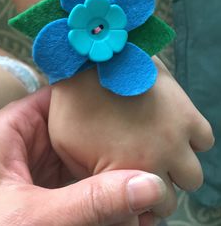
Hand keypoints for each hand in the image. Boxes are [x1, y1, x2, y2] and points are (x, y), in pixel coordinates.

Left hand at [0, 87, 166, 225]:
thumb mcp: (34, 215)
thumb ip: (90, 200)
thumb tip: (148, 185)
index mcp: (11, 129)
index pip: (60, 97)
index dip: (94, 95)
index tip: (128, 98)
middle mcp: (24, 143)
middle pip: (75, 129)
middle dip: (108, 140)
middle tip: (144, 141)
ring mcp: (34, 168)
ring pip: (78, 158)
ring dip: (105, 171)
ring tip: (140, 171)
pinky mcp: (41, 192)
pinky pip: (75, 183)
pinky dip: (96, 192)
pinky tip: (121, 200)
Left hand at [49, 57, 214, 217]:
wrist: (92, 61)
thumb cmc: (73, 102)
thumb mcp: (67, 147)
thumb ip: (89, 178)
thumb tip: (110, 191)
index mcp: (124, 172)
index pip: (139, 216)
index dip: (136, 212)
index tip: (130, 199)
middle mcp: (156, 160)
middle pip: (170, 202)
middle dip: (155, 192)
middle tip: (143, 173)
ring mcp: (175, 136)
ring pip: (193, 176)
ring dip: (177, 169)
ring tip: (159, 152)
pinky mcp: (186, 113)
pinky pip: (205, 139)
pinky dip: (193, 140)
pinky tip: (173, 131)